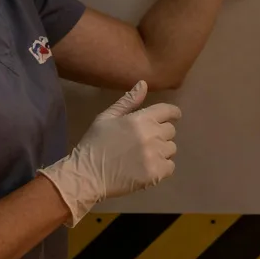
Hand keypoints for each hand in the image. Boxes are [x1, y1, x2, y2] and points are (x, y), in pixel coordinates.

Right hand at [37, 81, 180, 224]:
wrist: (87, 175)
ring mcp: (155, 155)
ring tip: (146, 155)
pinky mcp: (156, 173)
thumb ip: (128, 101)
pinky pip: (170, 167)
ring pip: (171, 149)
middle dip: (161, 133)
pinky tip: (148, 168)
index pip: (168, 111)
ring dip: (162, 150)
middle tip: (147, 140)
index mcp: (141, 119)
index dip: (172, 113)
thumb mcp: (107, 117)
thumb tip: (144, 84)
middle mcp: (152, 135)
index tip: (172, 117)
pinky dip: (162, 167)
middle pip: (170, 130)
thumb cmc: (95, 144)